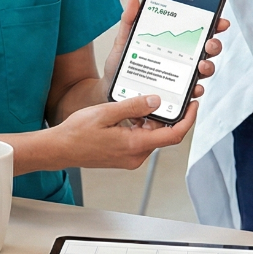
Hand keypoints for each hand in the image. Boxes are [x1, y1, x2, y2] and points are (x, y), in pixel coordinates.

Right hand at [50, 94, 195, 169]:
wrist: (59, 149)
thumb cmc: (77, 133)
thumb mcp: (106, 112)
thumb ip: (133, 106)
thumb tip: (156, 101)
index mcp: (135, 145)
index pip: (173, 135)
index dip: (188, 120)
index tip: (193, 105)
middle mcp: (136, 156)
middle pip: (164, 135)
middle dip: (168, 115)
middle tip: (170, 95)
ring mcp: (129, 158)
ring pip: (151, 136)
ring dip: (152, 119)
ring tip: (144, 99)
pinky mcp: (123, 156)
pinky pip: (140, 139)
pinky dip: (140, 125)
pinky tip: (130, 112)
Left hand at [102, 0, 230, 100]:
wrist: (110, 90)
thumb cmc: (121, 65)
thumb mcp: (124, 40)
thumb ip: (129, 20)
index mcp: (173, 42)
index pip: (197, 31)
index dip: (213, 25)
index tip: (220, 21)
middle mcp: (182, 59)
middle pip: (207, 50)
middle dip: (214, 45)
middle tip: (209, 42)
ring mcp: (181, 77)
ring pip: (204, 71)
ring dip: (208, 67)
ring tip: (201, 65)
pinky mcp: (176, 95)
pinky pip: (192, 94)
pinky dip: (196, 91)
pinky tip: (193, 89)